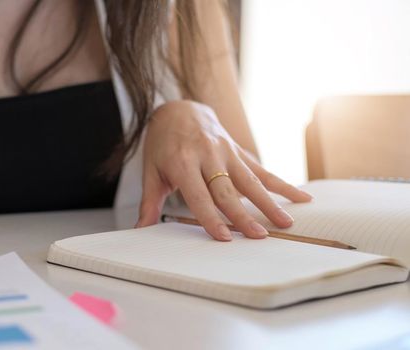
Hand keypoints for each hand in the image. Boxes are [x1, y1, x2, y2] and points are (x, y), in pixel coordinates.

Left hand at [136, 100, 311, 240]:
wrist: (178, 109)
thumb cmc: (162, 144)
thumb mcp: (150, 171)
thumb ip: (149, 202)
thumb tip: (140, 230)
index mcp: (182, 162)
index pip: (198, 196)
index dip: (210, 218)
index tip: (223, 237)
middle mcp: (207, 155)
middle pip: (227, 191)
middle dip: (244, 215)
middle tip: (258, 236)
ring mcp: (226, 151)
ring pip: (250, 181)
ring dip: (269, 203)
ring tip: (285, 223)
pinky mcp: (238, 151)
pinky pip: (262, 169)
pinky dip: (282, 185)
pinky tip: (302, 197)